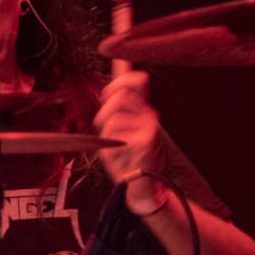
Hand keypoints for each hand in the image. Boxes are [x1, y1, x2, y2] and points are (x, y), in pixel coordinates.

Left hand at [94, 70, 163, 193]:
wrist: (140, 186)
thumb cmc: (125, 159)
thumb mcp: (117, 131)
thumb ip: (114, 110)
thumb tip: (110, 89)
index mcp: (142, 109)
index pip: (135, 81)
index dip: (123, 73)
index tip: (115, 68)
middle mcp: (148, 114)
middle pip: (119, 93)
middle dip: (105, 110)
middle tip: (107, 127)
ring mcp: (149, 126)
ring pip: (112, 115)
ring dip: (106, 133)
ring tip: (116, 146)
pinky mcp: (147, 139)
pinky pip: (115, 133)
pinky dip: (111, 145)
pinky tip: (122, 155)